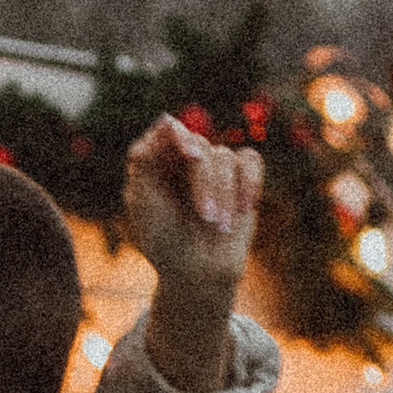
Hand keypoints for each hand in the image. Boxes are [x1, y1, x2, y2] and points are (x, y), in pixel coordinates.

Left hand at [122, 116, 261, 392]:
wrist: (195, 272)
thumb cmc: (163, 241)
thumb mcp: (142, 203)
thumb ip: (144, 160)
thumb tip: (165, 120)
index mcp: (158, 161)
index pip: (169, 132)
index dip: (180, 138)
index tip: (189, 155)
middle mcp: (186, 159)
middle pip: (199, 146)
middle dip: (203, 182)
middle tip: (204, 215)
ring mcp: (215, 167)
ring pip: (225, 157)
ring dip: (223, 194)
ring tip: (217, 226)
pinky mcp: (241, 177)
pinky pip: (251, 161)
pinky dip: (249, 182)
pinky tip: (245, 208)